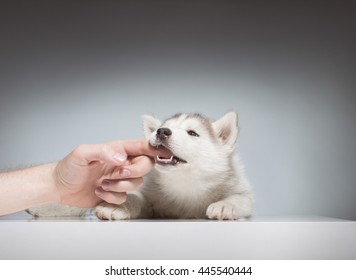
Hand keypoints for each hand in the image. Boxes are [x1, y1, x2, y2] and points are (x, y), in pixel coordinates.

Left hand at [53, 139, 169, 207]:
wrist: (59, 188)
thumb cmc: (69, 167)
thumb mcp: (83, 153)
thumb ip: (104, 151)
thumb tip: (122, 159)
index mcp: (118, 150)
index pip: (142, 147)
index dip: (156, 148)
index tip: (166, 152)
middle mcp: (122, 164)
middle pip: (146, 166)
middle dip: (134, 172)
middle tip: (119, 173)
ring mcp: (119, 179)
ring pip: (137, 183)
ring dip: (120, 186)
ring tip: (102, 184)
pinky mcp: (115, 193)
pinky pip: (124, 197)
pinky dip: (112, 197)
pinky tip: (99, 192)